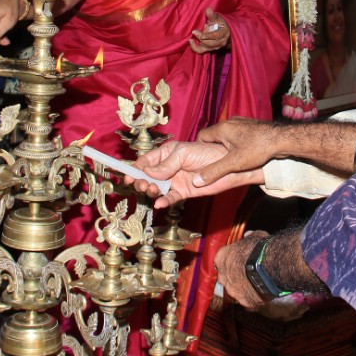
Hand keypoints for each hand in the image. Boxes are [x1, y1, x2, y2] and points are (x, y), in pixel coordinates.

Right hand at [131, 140, 264, 207]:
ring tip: (152, 191)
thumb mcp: (184, 154)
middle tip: (142, 185)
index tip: (127, 176)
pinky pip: (170, 198)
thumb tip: (149, 173)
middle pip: (148, 176)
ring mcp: (175, 180)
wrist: (228, 166)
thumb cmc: (207, 153)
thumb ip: (166, 164)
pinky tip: (160, 203)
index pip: (145, 161)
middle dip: (142, 181)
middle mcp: (168, 167)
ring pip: (157, 188)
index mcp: (166, 153)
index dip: (135, 168)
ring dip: (151, 190)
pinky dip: (164, 201)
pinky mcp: (184, 192)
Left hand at [189, 8, 229, 53]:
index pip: (215, 36)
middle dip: (201, 38)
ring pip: (206, 47)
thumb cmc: (220, 23)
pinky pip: (201, 51)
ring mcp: (215, 47)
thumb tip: (208, 9)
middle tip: (194, 32)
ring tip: (191, 37)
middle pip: (210, 43)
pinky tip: (190, 41)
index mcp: (224, 33)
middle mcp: (221, 42)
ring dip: (198, 42)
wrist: (224, 32)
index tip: (198, 31)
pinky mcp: (209, 49)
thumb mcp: (217, 18)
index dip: (207, 35)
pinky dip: (195, 47)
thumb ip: (212, 15)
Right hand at [193, 118, 282, 186]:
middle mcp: (230, 122)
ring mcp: (242, 122)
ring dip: (226, 147)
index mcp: (222, 128)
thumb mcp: (234, 163)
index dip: (200, 149)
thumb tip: (195, 181)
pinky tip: (244, 153)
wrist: (283, 138)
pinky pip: (238, 134)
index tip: (203, 161)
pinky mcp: (251, 125)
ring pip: (227, 135)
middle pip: (214, 136)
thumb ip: (214, 171)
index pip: (201, 136)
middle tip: (216, 163)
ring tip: (230, 160)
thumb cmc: (258, 149)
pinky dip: (237, 143)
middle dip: (213, 149)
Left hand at [215, 230, 269, 311]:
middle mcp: (223, 277)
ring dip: (244, 288)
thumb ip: (248, 238)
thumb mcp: (254, 237)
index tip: (240, 260)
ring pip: (236, 291)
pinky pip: (248, 301)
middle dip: (235, 276)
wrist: (270, 266)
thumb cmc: (260, 249)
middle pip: (226, 277)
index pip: (222, 260)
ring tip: (258, 282)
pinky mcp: (245, 303)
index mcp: (221, 259)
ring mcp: (233, 292)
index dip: (232, 260)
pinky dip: (254, 297)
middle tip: (249, 272)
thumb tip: (247, 236)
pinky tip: (263, 292)